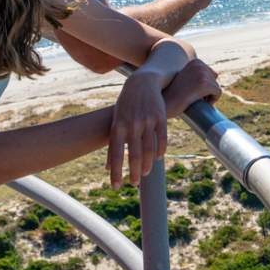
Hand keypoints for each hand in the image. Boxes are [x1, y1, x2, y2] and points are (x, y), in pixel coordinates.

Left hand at [107, 73, 167, 188]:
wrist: (142, 82)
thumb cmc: (125, 106)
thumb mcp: (116, 121)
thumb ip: (112, 144)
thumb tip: (107, 167)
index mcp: (118, 126)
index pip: (116, 154)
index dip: (116, 172)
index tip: (116, 187)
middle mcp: (132, 124)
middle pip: (135, 155)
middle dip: (134, 172)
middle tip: (134, 183)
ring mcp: (147, 120)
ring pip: (149, 149)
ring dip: (148, 165)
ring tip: (145, 173)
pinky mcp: (160, 117)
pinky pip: (162, 139)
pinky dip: (160, 151)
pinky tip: (158, 158)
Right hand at [163, 58, 220, 117]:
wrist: (165, 102)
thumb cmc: (173, 95)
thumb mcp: (184, 79)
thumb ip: (195, 75)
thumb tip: (214, 76)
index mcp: (195, 61)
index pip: (211, 73)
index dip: (204, 85)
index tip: (193, 92)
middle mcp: (198, 64)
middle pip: (214, 79)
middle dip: (207, 90)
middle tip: (194, 97)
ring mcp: (201, 73)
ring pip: (216, 86)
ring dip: (208, 95)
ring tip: (195, 100)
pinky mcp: (204, 84)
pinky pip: (218, 92)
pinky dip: (212, 100)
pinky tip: (200, 103)